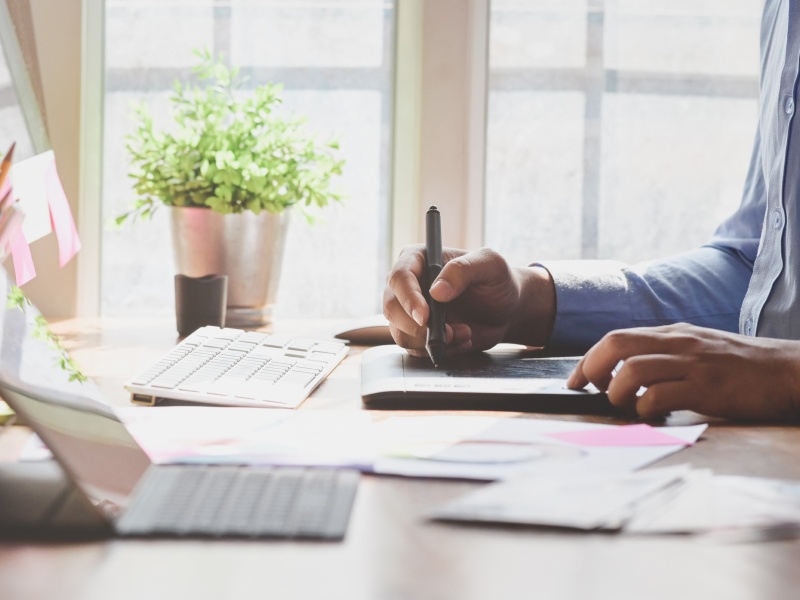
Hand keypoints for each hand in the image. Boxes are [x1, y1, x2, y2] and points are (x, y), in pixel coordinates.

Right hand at [382, 245, 555, 357]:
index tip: (425, 317)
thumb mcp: (490, 265)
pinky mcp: (417, 333)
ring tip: (464, 333)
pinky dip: (440, 351)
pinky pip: (415, 349)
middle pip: (391, 308)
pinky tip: (462, 340)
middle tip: (448, 333)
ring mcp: (410, 311)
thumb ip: (463, 270)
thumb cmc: (498, 280)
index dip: (408, 298)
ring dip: (431, 341)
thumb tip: (436, 291)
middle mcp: (408, 285)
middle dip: (417, 327)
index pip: (399, 277)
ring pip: (401, 333)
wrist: (506, 309)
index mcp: (419, 259)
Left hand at [567, 323, 799, 420]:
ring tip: (625, 406)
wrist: (788, 370)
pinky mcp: (707, 387)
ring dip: (617, 392)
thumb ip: (664, 356)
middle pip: (615, 345)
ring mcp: (692, 363)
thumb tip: (625, 375)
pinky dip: (645, 409)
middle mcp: (678, 342)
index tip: (576, 380)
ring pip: (632, 370)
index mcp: (673, 333)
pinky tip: (652, 416)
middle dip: (591, 368)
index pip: (616, 337)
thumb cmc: (741, 366)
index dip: (588, 359)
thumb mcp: (697, 349)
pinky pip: (660, 396)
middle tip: (589, 391)